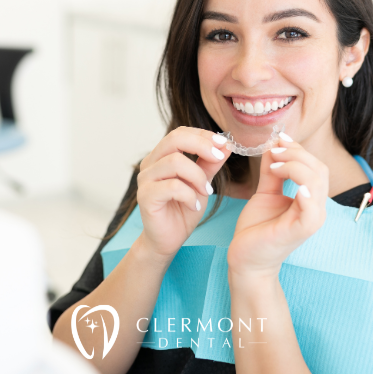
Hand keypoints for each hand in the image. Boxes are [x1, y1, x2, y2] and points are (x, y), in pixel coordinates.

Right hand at [136, 127, 231, 257]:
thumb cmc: (183, 210)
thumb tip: (227, 145)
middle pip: (174, 139)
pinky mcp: (145, 196)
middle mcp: (150, 163)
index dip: (203, 135)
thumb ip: (210, 164)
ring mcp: (145, 179)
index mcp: (162, 156)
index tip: (224, 144)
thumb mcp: (202, 183)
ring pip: (175, 162)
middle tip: (219, 158)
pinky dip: (189, 195)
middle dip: (202, 145)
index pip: (180, 133)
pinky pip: (172, 187)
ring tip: (206, 192)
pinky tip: (195, 206)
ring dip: (198, 176)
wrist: (168, 240)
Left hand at [227, 134, 328, 277]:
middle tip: (274, 151)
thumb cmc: (257, 229)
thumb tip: (274, 146)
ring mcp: (311, 220)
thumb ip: (272, 172)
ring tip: (275, 165)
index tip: (278, 139)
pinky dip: (306, 193)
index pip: (315, 166)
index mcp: (310, 199)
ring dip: (296, 167)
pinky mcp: (301, 231)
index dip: (298, 149)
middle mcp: (316, 208)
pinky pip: (312, 210)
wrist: (246, 258)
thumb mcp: (265, 193)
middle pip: (319, 169)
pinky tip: (294, 186)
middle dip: (297, 154)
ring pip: (317, 182)